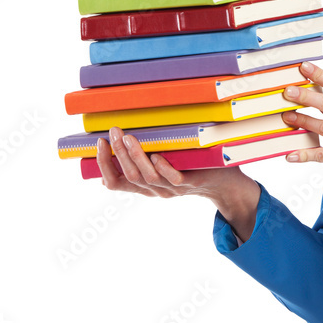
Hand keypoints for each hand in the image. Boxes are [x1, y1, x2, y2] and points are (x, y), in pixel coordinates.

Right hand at [97, 126, 260, 239]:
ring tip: (129, 137)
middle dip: (116, 154)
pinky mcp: (190, 182)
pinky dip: (163, 167)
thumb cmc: (191, 167)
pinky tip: (156, 156)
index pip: (115, 182)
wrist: (225, 183)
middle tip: (111, 133)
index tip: (97, 144)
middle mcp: (156, 190)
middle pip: (129, 176)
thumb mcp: (164, 163)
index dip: (103, 165)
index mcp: (145, 186)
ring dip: (136, 157)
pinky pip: (174, 178)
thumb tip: (120, 144)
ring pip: (148, 177)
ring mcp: (173, 188)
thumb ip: (145, 157)